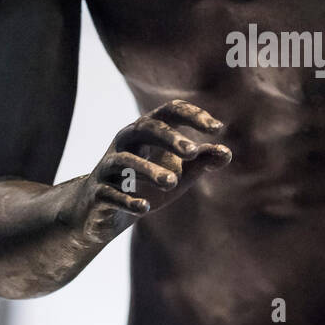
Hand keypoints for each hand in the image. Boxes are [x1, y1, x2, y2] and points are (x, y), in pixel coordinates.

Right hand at [73, 99, 231, 241]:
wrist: (104, 212)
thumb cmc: (146, 183)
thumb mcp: (178, 171)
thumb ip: (201, 161)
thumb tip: (226, 153)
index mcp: (147, 131)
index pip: (170, 112)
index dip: (193, 116)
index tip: (218, 128)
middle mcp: (126, 142)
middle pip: (145, 128)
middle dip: (169, 138)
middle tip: (193, 151)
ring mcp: (109, 167)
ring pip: (124, 160)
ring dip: (149, 170)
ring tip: (172, 183)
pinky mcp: (98, 193)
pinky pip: (110, 193)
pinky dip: (127, 199)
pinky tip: (145, 207)